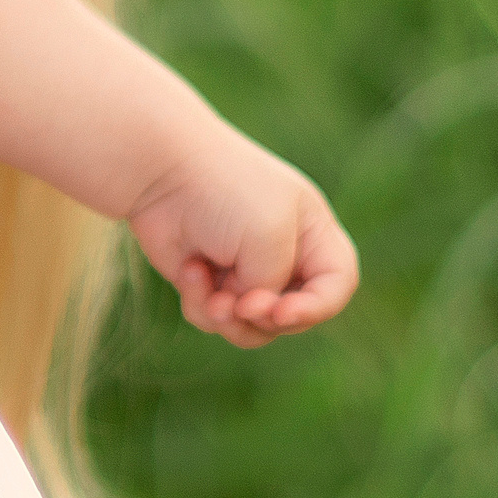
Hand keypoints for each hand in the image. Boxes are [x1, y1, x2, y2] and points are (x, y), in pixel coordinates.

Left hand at [125, 129, 358, 347]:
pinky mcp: (207, 281)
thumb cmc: (223, 192)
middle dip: (266, 318)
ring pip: (253, 327)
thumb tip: (247, 310)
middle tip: (240, 305)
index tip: (281, 311)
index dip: (317, 308)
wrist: (159, 170)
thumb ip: (273, 286)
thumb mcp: (269, 237)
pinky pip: (215, 317)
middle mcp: (283, 254)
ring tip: (211, 300)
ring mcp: (243, 269)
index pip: (338, 284)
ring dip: (231, 320)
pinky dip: (201, 303)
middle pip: (294, 316)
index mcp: (312, 232)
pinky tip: (189, 270)